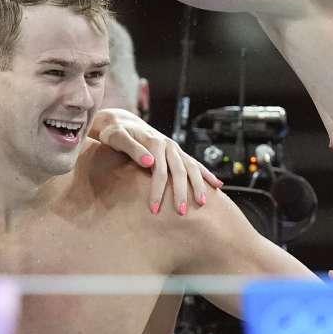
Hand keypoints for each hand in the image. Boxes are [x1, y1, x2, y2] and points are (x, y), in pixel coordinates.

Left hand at [91, 108, 222, 214]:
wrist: (120, 121)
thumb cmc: (115, 132)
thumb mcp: (117, 137)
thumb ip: (133, 149)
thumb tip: (149, 161)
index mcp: (154, 142)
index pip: (158, 171)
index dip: (157, 191)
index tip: (154, 209)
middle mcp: (167, 145)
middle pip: (178, 171)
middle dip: (181, 192)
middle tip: (181, 212)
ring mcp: (174, 149)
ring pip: (191, 167)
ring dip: (197, 185)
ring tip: (202, 203)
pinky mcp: (177, 153)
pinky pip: (195, 164)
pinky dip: (206, 175)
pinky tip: (217, 186)